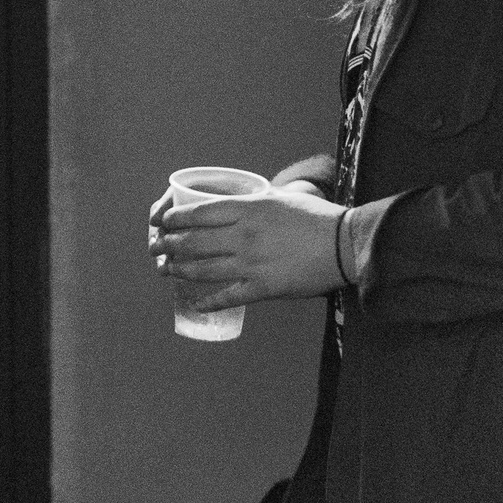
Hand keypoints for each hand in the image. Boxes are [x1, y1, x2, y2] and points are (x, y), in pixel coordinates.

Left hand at [148, 182, 345, 311]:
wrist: (345, 245)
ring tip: (166, 270)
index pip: (200, 213)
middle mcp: (244, 236)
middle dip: (169, 245)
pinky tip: (197, 304)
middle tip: (157, 247)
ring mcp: (251, 264)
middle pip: (194, 241)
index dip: (175, 219)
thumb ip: (257, 202)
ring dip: (179, 270)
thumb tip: (239, 203)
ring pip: (203, 269)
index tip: (162, 222)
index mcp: (249, 210)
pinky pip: (228, 296)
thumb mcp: (283, 198)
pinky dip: (209, 302)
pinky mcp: (263, 288)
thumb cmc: (318, 217)